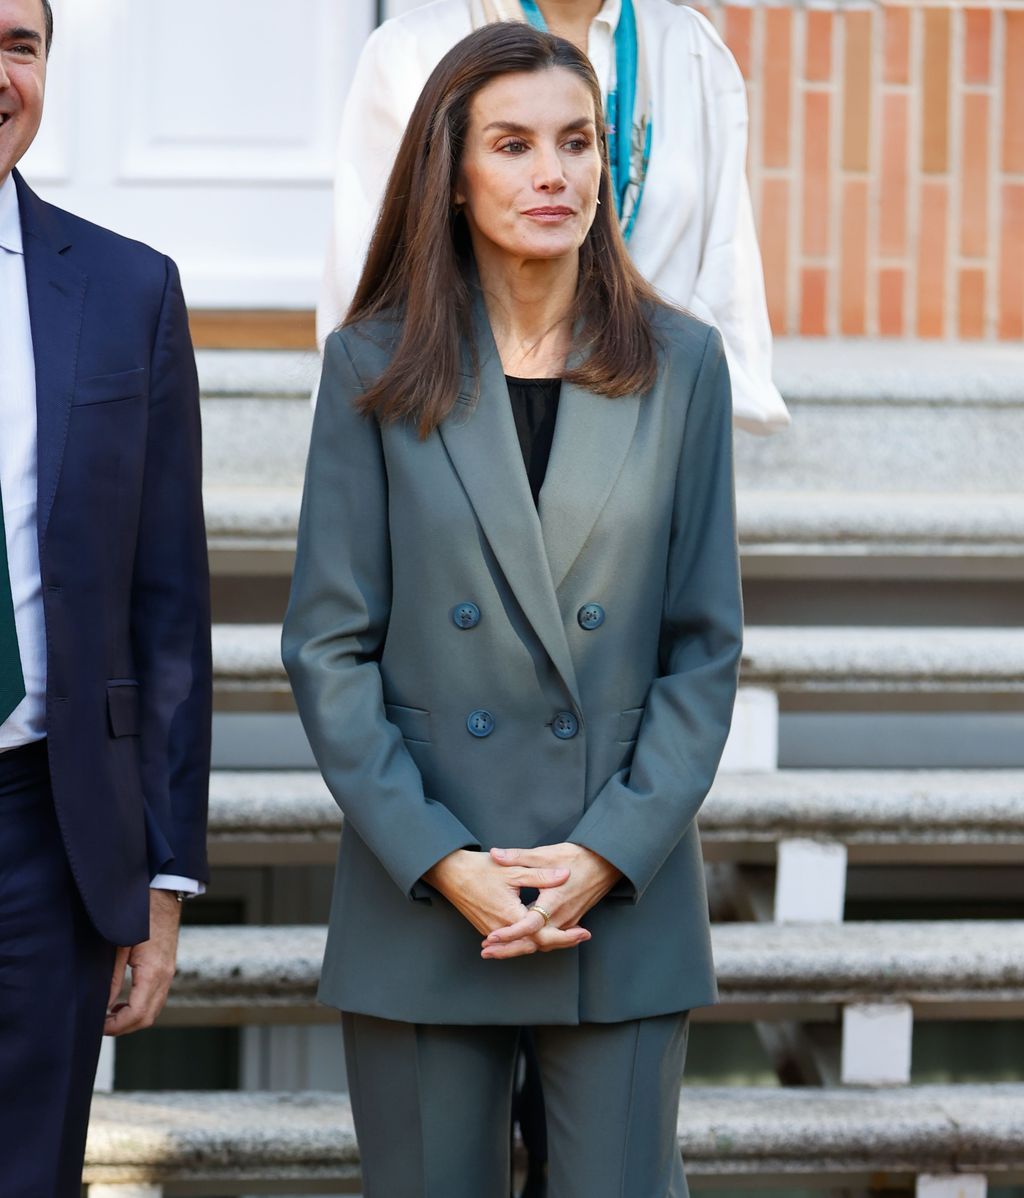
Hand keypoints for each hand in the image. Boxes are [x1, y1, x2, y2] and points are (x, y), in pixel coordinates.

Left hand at [105, 889, 181, 1035]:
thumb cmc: (141, 916)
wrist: (164, 895)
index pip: (138, 1013)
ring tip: (109, 1014)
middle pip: (148, 1017)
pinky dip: (141, 1007)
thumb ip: (112, 978)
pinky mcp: (168, 968)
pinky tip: (123, 1001)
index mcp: (153, 971)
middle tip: (102, 1024)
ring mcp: (169, 972)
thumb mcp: (119, 946)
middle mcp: (166, 976)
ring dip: (133, 1018)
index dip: (117, 1025)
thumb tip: (103, 1005)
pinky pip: (156, 997)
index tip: (99, 1025)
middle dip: (124, 1027)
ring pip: (154, 1010)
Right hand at [423, 849, 589, 957]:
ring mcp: (493, 931)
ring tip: (568, 936)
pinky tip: (541, 933)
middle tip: (582, 936)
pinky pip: (513, 940)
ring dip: (545, 942)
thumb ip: (540, 876)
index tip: (584, 933)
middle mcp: (502, 929)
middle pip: (536, 945)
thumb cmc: (480, 869)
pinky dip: (529, 939)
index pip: (543, 935)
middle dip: (560, 941)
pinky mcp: (488, 929)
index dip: (566, 936)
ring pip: (524, 944)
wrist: (450, 873)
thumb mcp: (513, 869)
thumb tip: (564, 876)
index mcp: (511, 916)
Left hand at [482, 843, 621, 959]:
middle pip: (533, 942)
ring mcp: (568, 922)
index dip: (510, 933)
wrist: (604, 862)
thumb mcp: (545, 854)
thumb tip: (495, 854)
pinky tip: (520, 942)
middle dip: (509, 949)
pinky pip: (550, 939)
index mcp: (554, 901)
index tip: (491, 937)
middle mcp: (562, 917)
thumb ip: (518, 856)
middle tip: (486, 952)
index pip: (529, 925)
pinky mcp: (570, 922)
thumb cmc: (577, 857)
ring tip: (496, 951)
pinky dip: (533, 943)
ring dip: (519, 948)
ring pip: (542, 944)